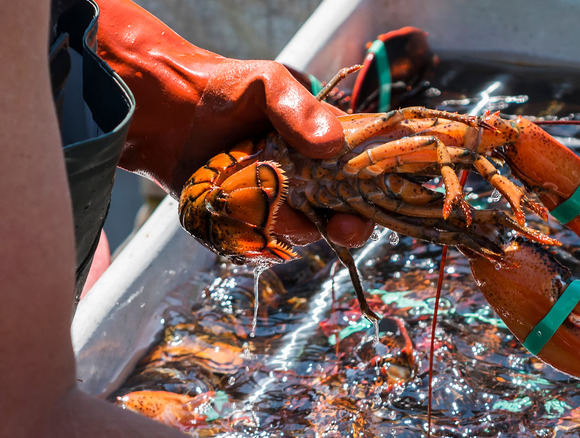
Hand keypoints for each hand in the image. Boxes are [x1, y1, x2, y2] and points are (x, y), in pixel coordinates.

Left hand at [95, 0, 372, 248]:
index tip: (363, 208)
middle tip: (339, 227)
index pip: (363, 176)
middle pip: (342, 215)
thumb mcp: (268, 84)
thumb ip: (300, 109)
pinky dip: (253, 233)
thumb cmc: (222, 88)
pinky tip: (235, 209)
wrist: (160, 109)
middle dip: (345, 227)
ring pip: (301, 231)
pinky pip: (261, 242)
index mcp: (324, 146)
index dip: (371, 197)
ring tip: (256, 192)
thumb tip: (331, 145)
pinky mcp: (245, 221)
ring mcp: (277, 202)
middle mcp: (308, 178)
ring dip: (288, 222)